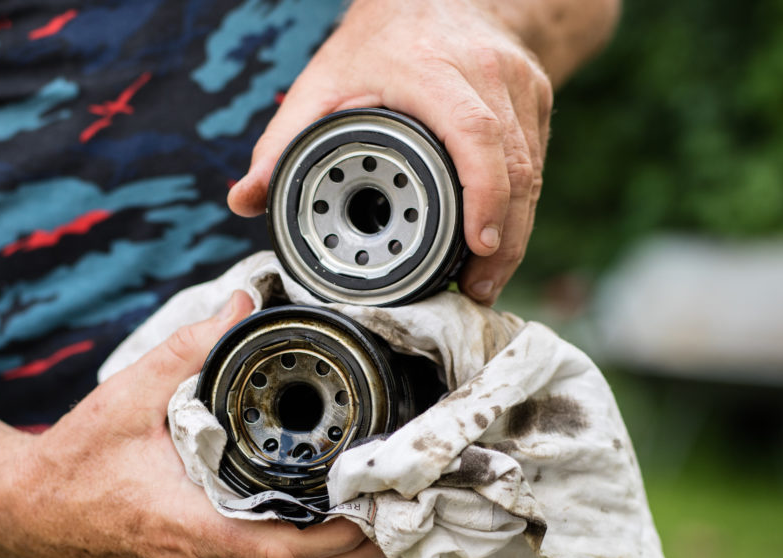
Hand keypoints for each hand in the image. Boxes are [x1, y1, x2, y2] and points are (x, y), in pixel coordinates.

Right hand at [0, 291, 385, 557]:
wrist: (28, 511)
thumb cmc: (75, 460)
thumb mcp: (128, 396)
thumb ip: (188, 348)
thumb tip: (243, 302)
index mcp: (193, 526)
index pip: (288, 551)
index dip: (346, 537)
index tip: (383, 504)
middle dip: (363, 556)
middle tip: (404, 514)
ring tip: (383, 530)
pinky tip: (332, 540)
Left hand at [228, 0, 553, 304]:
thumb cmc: (379, 42)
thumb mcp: (322, 81)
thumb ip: (281, 142)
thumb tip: (245, 200)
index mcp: (434, 71)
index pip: (474, 135)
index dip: (482, 195)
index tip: (476, 246)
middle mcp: (487, 74)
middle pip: (514, 166)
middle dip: (502, 238)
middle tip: (479, 289)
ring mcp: (520, 86)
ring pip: (532, 171)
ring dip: (516, 234)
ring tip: (487, 281)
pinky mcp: (537, 98)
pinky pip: (536, 163)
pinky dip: (519, 210)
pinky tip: (500, 244)